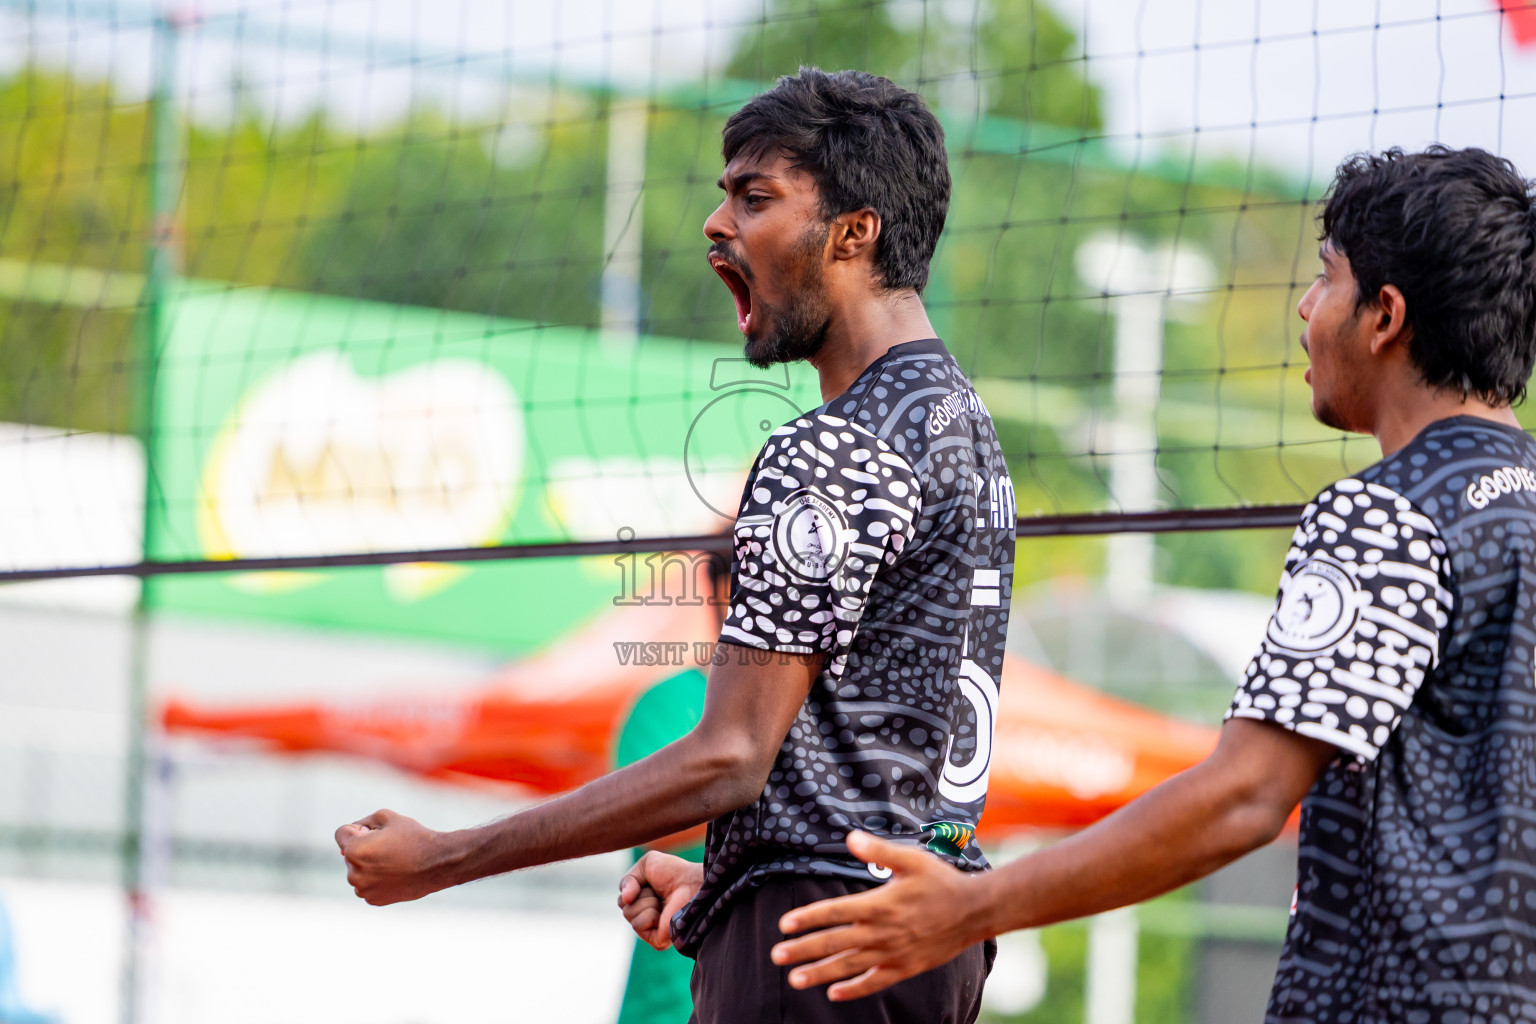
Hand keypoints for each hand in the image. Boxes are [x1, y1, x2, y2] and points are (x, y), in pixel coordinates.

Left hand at [335, 808, 457, 905]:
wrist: (437, 863)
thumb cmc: (413, 837)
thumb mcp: (387, 817)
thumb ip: (362, 822)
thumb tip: (348, 838)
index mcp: (354, 850)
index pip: (341, 833)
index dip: (359, 828)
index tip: (377, 832)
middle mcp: (353, 873)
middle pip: (349, 854)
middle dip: (364, 847)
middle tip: (390, 847)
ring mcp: (363, 889)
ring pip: (357, 870)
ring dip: (368, 864)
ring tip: (394, 861)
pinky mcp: (373, 900)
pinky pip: (366, 885)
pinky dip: (376, 879)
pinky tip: (395, 874)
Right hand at [617, 851, 703, 950]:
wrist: (692, 882)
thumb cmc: (674, 873)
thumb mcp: (646, 864)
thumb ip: (628, 879)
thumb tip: (625, 899)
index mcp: (644, 902)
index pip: (623, 900)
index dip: (633, 886)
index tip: (652, 882)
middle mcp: (646, 918)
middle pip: (624, 907)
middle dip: (640, 894)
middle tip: (659, 892)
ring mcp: (651, 930)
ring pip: (629, 915)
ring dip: (646, 902)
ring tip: (663, 902)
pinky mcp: (657, 940)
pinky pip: (638, 925)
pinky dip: (648, 915)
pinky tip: (663, 914)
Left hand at [771, 831, 990, 1000]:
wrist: (974, 911)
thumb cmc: (941, 881)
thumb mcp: (912, 859)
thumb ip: (879, 851)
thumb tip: (850, 838)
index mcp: (879, 904)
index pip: (835, 912)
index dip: (808, 918)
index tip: (783, 925)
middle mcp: (882, 933)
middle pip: (835, 943)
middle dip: (803, 950)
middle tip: (775, 956)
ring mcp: (892, 953)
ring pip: (849, 967)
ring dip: (820, 974)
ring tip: (794, 979)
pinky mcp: (904, 968)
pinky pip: (874, 983)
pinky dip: (854, 990)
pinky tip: (834, 994)